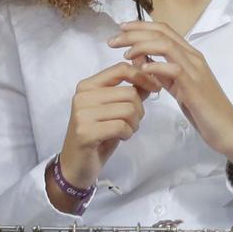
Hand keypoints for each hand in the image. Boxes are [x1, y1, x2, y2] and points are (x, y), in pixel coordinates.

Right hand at [58, 63, 158, 189]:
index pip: (121, 69)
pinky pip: (122, 126)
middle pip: (130, 93)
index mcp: (87, 86)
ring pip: (129, 109)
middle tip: (132, 121)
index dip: (144, 77)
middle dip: (139, 109)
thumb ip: (131, 90)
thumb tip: (152, 72)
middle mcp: (82, 96)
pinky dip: (128, 133)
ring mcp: (82, 114)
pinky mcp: (85, 132)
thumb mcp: (116, 108)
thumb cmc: (100, 132)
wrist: (78, 162)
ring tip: (125, 130)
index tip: (155, 88)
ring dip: (134, 123)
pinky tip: (120, 137)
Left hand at [109, 21, 232, 171]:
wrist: (227, 128)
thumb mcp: (178, 87)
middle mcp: (194, 58)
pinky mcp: (194, 86)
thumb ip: (162, 74)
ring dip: (141, 46)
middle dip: (134, 32)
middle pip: (162, 33)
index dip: (141, 26)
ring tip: (124, 54)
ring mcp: (195, 70)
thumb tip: (141, 61)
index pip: (164, 30)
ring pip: (166, 45)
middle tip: (112, 40)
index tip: (120, 30)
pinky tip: (141, 70)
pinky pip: (173, 68)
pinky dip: (155, 65)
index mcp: (190, 56)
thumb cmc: (204, 110)